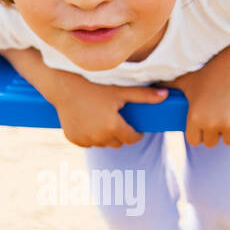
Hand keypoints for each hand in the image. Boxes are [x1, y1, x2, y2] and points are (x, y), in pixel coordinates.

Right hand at [49, 73, 168, 147]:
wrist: (64, 85)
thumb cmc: (94, 85)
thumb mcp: (120, 90)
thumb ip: (144, 95)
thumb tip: (166, 94)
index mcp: (113, 126)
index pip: (131, 139)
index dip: (135, 133)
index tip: (135, 128)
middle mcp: (99, 137)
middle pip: (117, 143)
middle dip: (120, 134)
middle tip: (117, 119)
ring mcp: (85, 140)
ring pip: (102, 144)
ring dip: (105, 136)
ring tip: (103, 119)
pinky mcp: (74, 139)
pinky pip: (88, 143)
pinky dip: (91, 136)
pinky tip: (90, 122)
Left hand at [174, 67, 229, 146]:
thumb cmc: (210, 70)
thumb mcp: (186, 79)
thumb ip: (168, 85)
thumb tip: (150, 82)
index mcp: (195, 117)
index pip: (194, 141)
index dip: (198, 134)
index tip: (203, 124)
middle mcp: (211, 123)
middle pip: (212, 142)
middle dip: (214, 133)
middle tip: (218, 118)